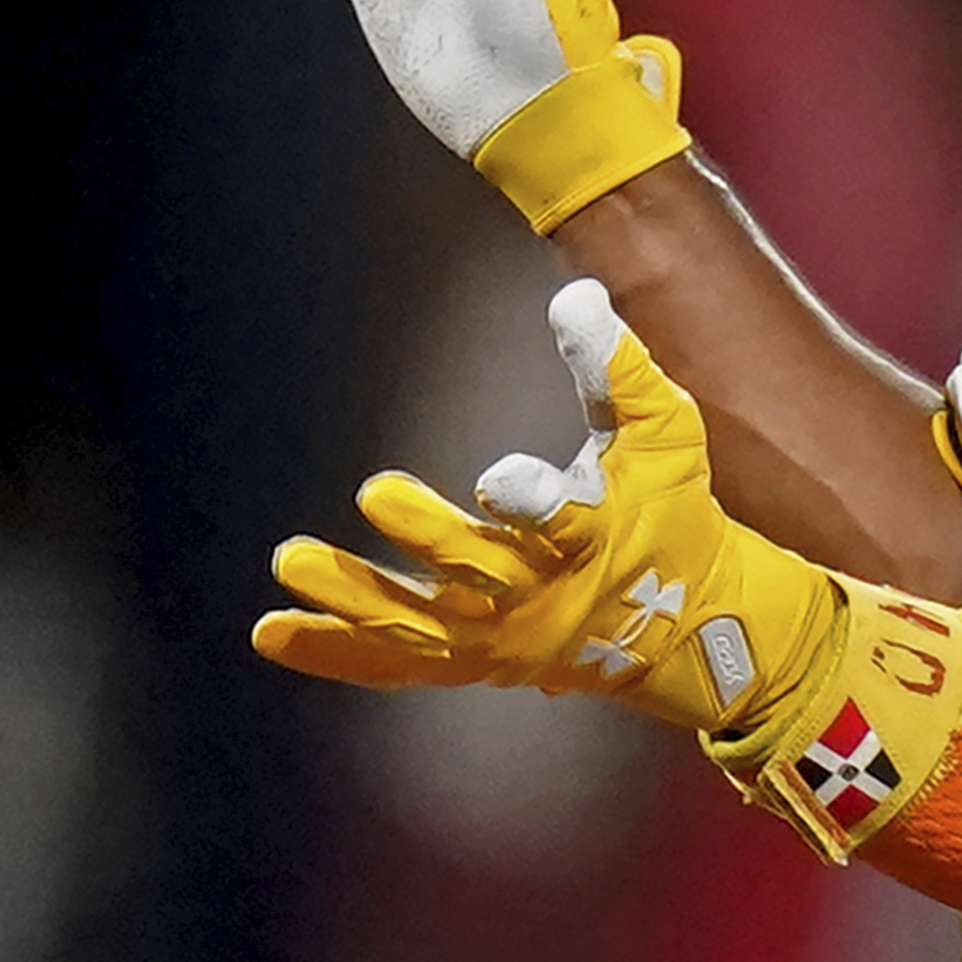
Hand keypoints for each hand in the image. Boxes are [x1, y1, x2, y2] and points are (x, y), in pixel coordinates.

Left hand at [253, 278, 831, 732]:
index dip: (532, 502)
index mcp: (597, 537)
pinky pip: (399, 664)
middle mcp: (545, 597)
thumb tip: (574, 296)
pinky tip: (272, 630)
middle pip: (478, 573)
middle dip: (427, 536)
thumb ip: (618, 368)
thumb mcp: (665, 435)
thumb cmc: (672, 512)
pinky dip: (336, 652)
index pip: (563, 521)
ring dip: (353, 598)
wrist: (689, 626)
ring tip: (288, 563)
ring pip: (420, 625)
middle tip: (372, 492)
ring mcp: (503, 639)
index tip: (497, 482)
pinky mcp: (475, 663)